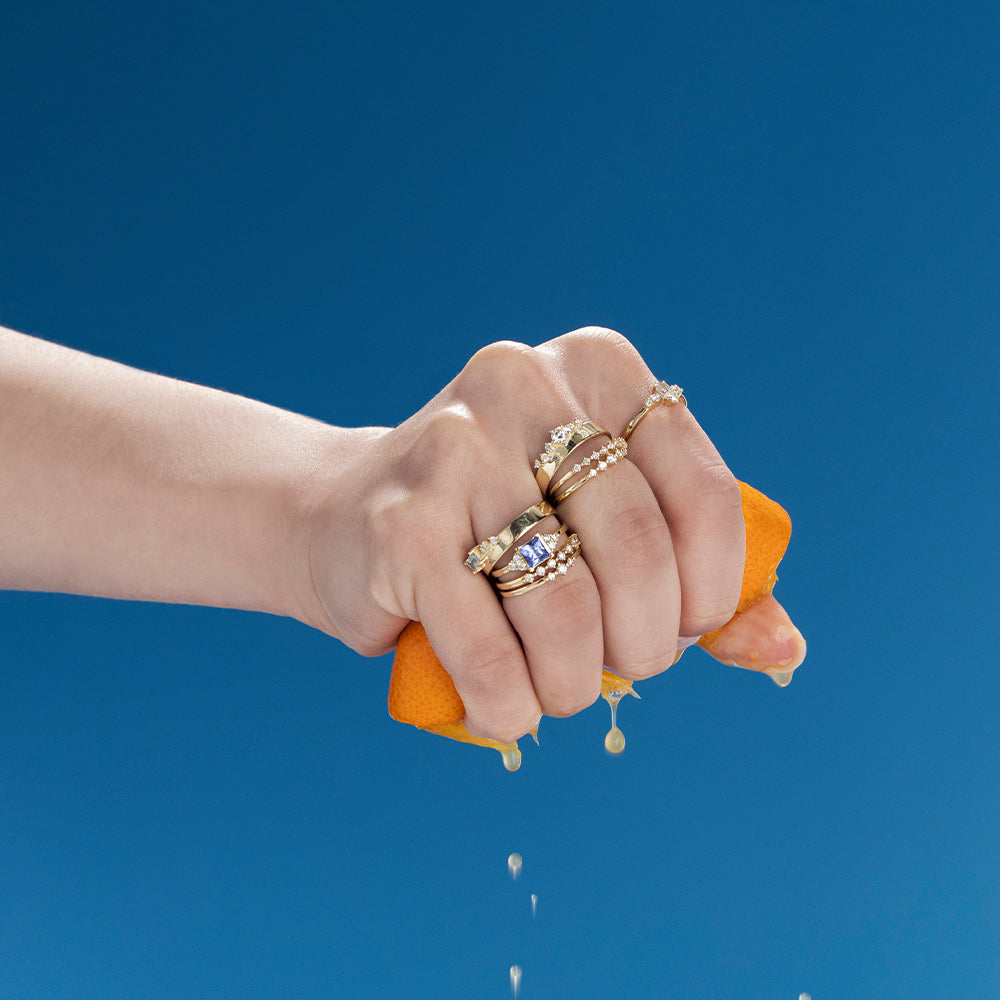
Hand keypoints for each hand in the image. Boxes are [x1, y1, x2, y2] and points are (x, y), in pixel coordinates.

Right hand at [307, 327, 777, 742]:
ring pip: (565, 606)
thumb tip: (784, 644)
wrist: (349, 521)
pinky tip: (508, 708)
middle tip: (621, 668)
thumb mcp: (605, 525)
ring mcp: (455, 449)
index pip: (703, 493)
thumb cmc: (498, 527)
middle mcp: (524, 384)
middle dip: (644, 643)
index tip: (682, 628)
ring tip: (562, 692)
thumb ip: (697, 578)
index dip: (711, 590)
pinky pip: (492, 650)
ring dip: (576, 683)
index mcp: (597, 367)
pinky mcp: (403, 526)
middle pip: (635, 547)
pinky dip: (512, 704)